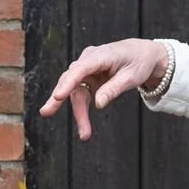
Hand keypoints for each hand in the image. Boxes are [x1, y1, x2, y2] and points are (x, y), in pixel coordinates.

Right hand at [40, 39, 169, 141]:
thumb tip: (98, 105)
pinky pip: (80, 94)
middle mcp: (89, 59)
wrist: (142, 54)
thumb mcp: (131, 77)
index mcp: (101, 55)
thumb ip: (113, 89)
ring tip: (84, 134)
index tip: (58, 97)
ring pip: (75, 91)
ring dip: (78, 112)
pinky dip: (81, 110)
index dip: (68, 83)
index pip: (80, 69)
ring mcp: (86, 68)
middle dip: (59, 98)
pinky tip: (84, 125)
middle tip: (46, 112)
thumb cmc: (138, 62)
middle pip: (71, 80)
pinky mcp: (87, 77)